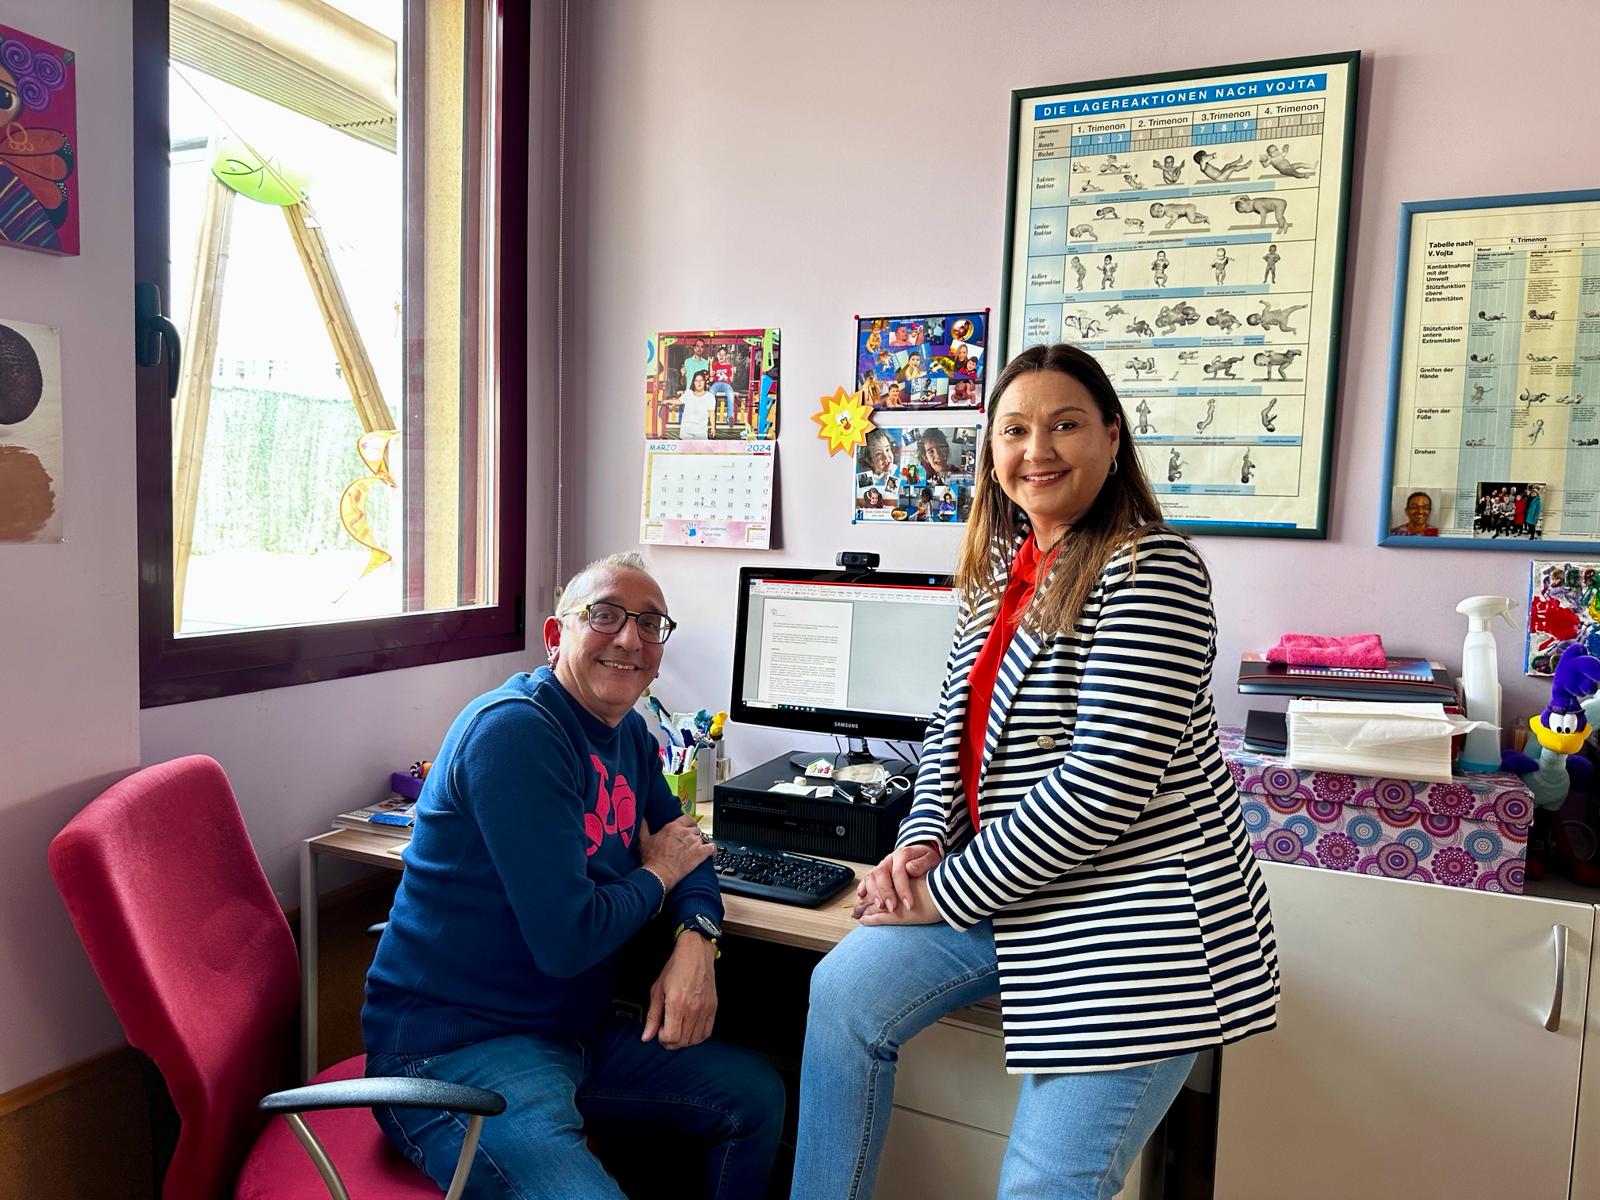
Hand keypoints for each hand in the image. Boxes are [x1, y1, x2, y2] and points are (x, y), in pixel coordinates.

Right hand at [638, 815, 713, 890]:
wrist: (659, 873)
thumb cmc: (652, 859)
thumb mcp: (644, 841)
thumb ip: (644, 827)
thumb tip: (642, 819)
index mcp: (673, 827)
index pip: (687, 819)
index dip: (689, 823)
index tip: (689, 828)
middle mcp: (685, 833)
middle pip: (696, 829)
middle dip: (694, 835)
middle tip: (691, 843)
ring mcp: (694, 843)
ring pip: (703, 838)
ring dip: (701, 843)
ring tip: (698, 850)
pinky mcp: (701, 854)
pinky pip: (712, 848)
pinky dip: (713, 851)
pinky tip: (711, 854)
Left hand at [642, 931, 717, 1048]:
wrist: (695, 953)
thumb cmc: (675, 968)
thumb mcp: (657, 990)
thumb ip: (652, 1016)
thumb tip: (646, 1036)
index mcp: (676, 1004)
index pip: (671, 1037)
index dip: (662, 1039)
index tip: (659, 1031)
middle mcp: (692, 1009)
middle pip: (682, 1041)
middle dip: (671, 1041)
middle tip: (666, 1032)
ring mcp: (705, 1009)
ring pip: (695, 1039)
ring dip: (684, 1040)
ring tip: (678, 1030)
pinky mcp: (713, 1007)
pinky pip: (707, 1032)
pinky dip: (697, 1036)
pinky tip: (690, 1029)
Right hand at [853, 841, 941, 918]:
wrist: (921, 854)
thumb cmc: (926, 859)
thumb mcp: (930, 858)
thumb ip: (921, 863)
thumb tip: (910, 868)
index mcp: (902, 855)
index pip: (899, 872)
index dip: (902, 889)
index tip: (908, 904)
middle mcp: (889, 860)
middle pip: (881, 874)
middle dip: (886, 892)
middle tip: (892, 907)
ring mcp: (881, 866)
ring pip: (871, 876)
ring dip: (873, 892)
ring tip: (880, 906)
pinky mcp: (877, 873)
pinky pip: (866, 879)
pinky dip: (863, 887)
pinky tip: (862, 896)